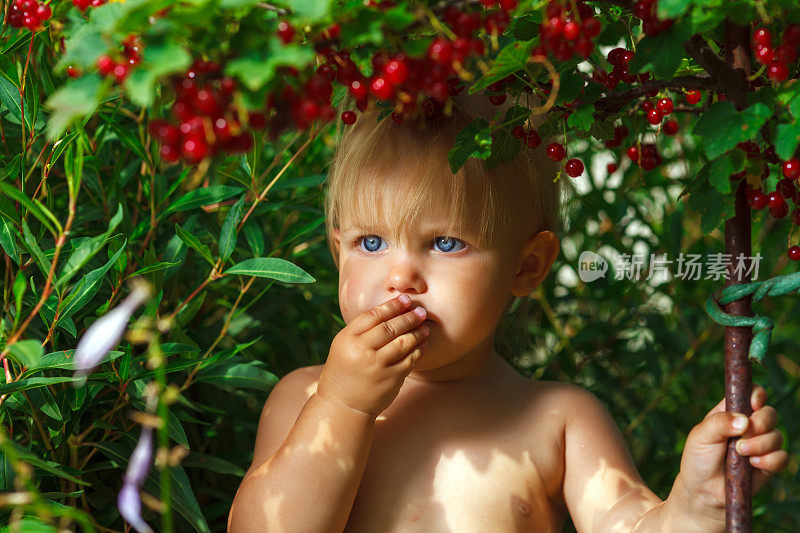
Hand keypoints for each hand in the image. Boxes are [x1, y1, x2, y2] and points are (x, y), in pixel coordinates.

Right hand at [316, 294, 429, 418]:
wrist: (342, 405)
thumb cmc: (345, 369)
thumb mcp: (343, 345)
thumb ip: (362, 329)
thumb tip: (392, 309)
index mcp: (347, 339)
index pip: (373, 316)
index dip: (391, 305)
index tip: (405, 299)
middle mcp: (361, 351)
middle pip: (390, 327)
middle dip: (408, 317)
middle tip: (421, 311)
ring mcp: (377, 366)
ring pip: (403, 343)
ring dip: (417, 332)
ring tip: (425, 326)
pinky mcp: (390, 379)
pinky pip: (410, 360)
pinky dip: (419, 350)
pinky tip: (423, 344)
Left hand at [675, 385, 788, 514]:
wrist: (704, 492)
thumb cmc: (698, 460)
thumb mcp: (700, 436)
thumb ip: (719, 423)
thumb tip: (744, 421)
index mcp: (731, 412)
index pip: (751, 393)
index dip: (757, 395)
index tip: (753, 405)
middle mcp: (748, 426)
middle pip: (769, 413)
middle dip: (762, 422)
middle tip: (744, 435)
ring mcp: (760, 444)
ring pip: (777, 435)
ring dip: (762, 444)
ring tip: (742, 453)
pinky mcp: (768, 463)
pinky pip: (782, 457)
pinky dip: (770, 459)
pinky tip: (754, 464)